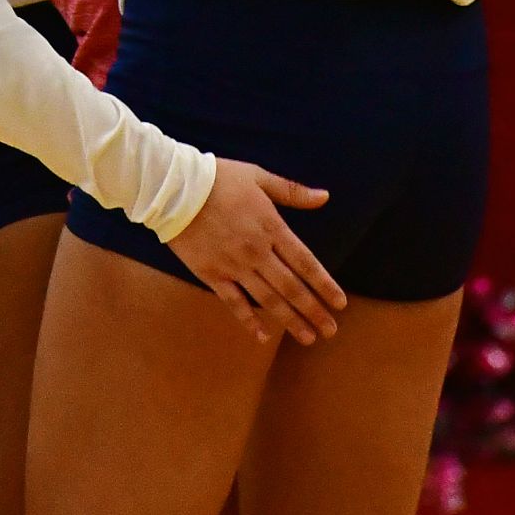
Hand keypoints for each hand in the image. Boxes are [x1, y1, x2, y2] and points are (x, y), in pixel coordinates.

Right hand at [166, 159, 344, 344]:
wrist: (173, 188)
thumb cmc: (217, 178)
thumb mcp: (258, 177)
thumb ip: (292, 191)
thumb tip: (325, 197)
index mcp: (271, 227)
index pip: (306, 263)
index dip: (325, 285)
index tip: (340, 304)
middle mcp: (257, 252)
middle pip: (291, 287)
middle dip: (313, 310)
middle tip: (331, 330)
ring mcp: (234, 266)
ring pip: (268, 299)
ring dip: (290, 320)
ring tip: (309, 337)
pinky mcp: (211, 274)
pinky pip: (234, 302)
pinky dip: (249, 320)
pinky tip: (263, 336)